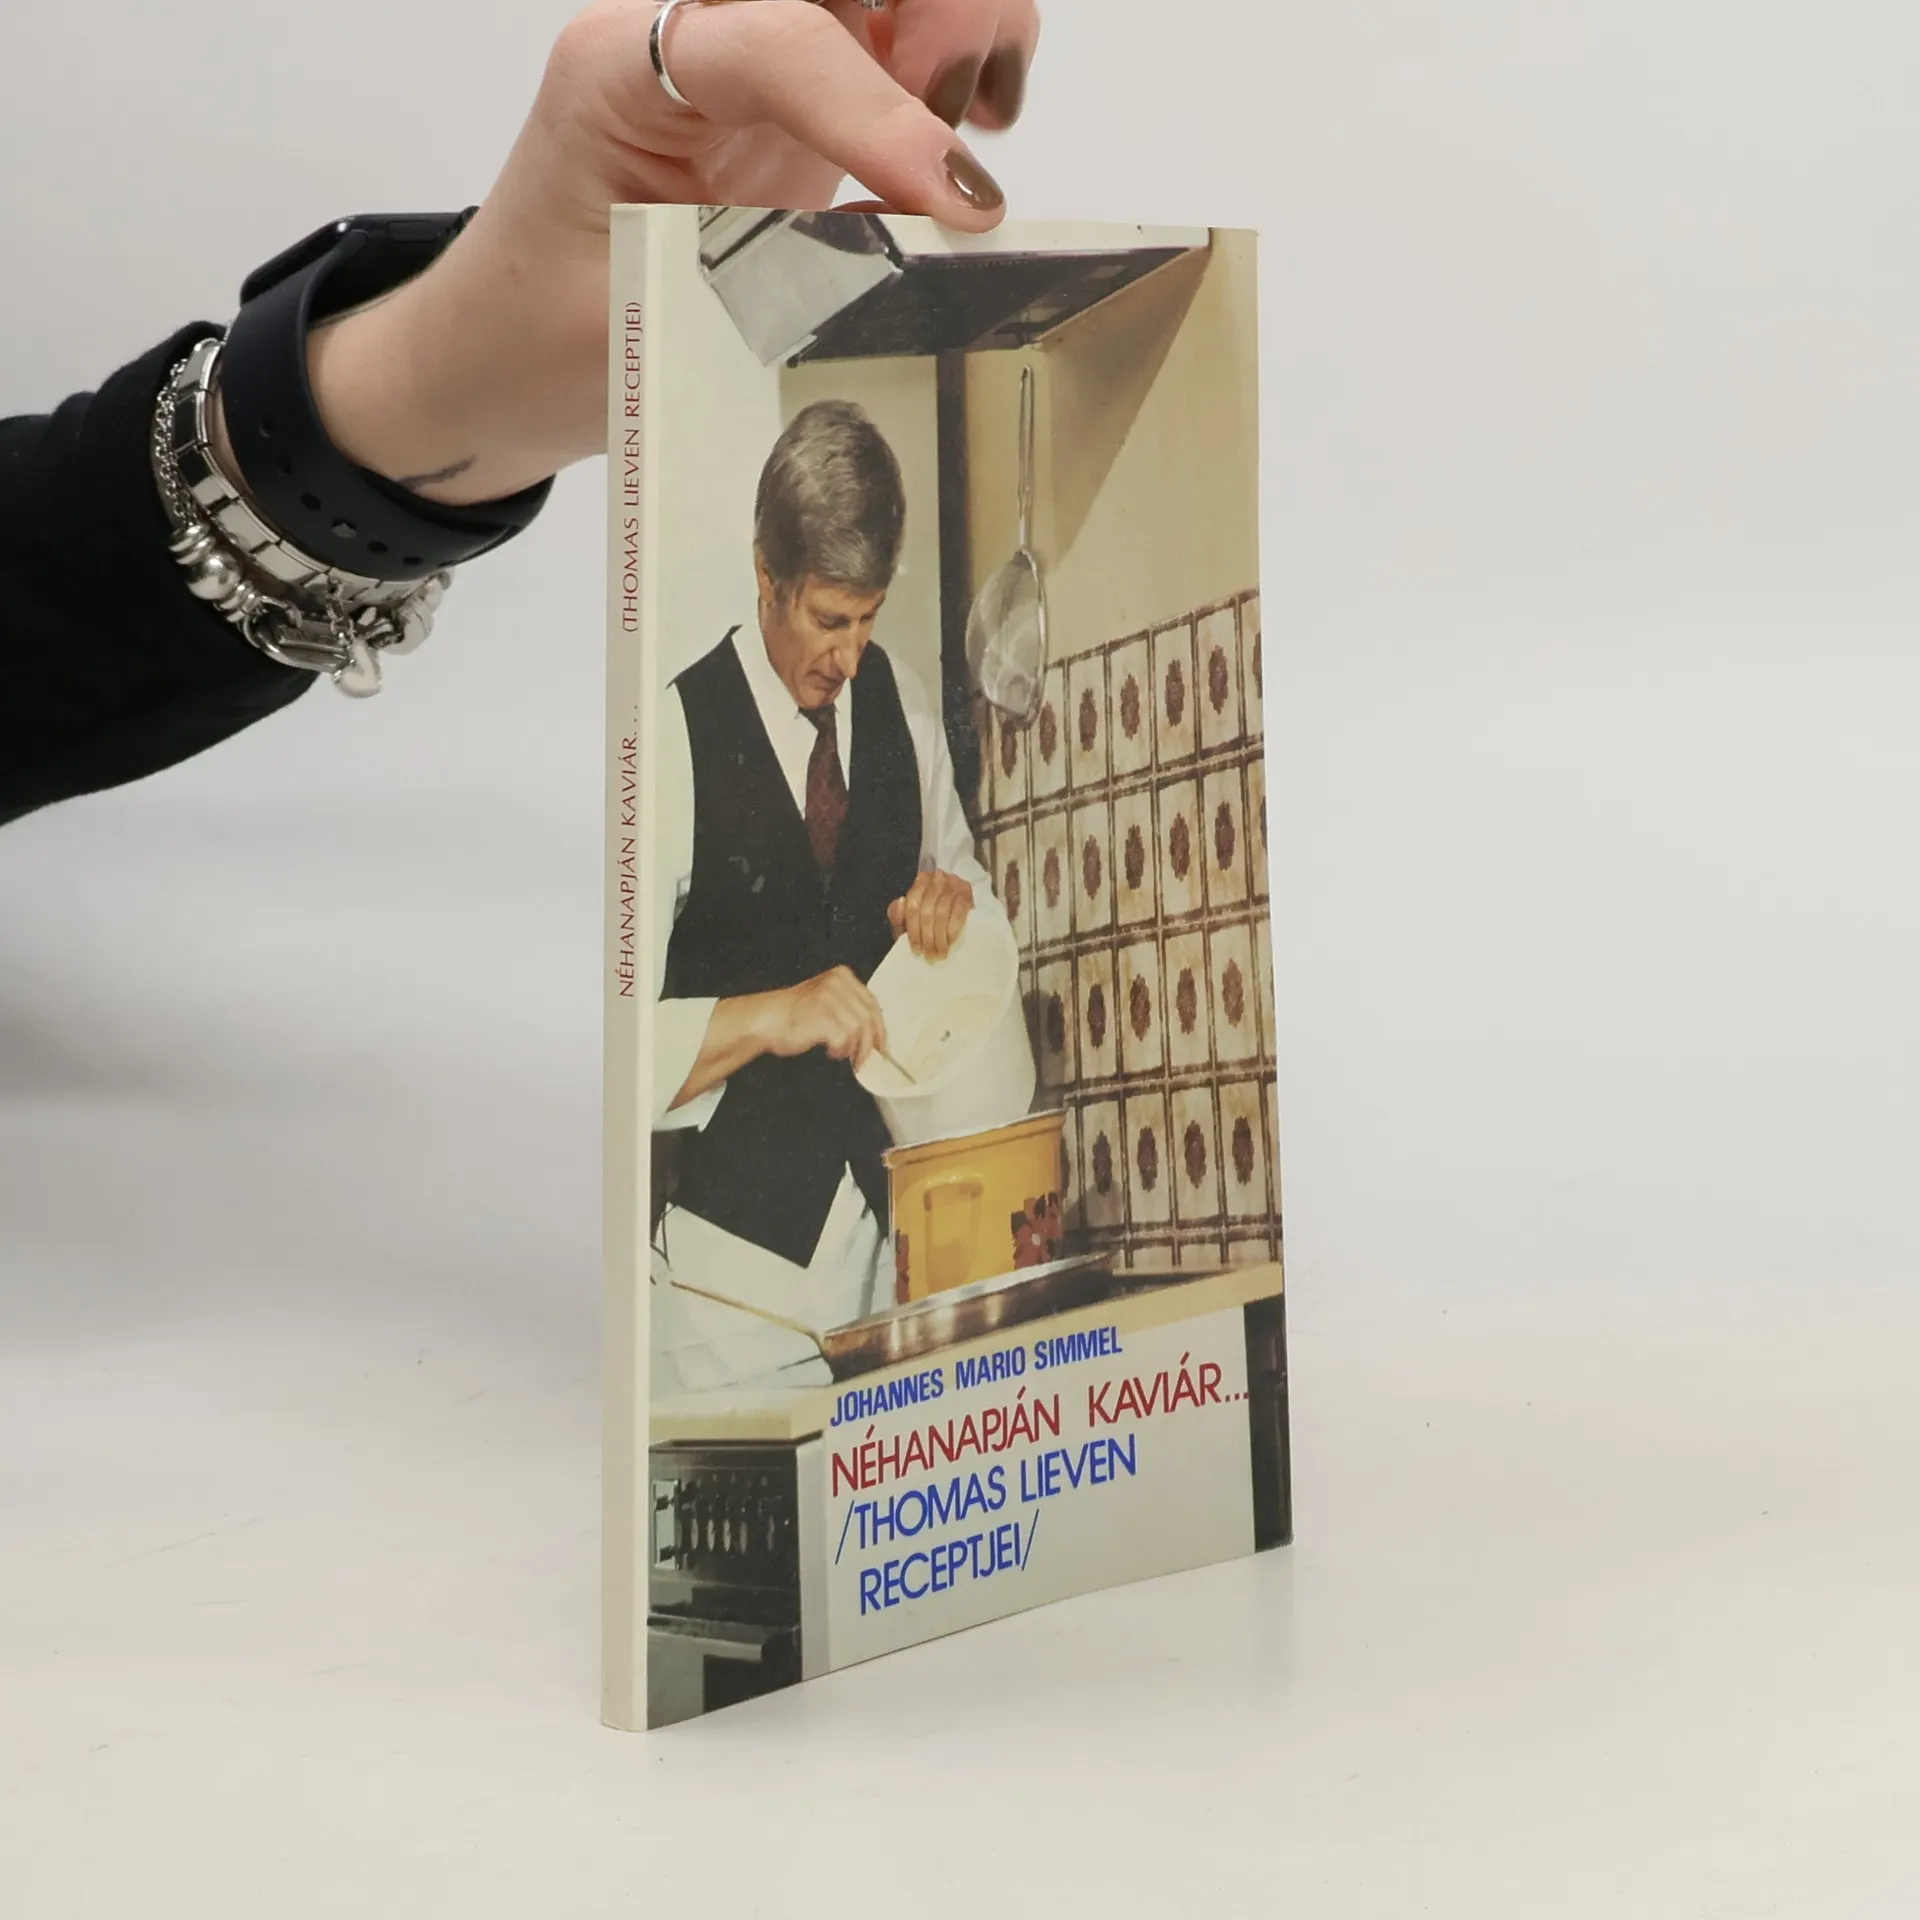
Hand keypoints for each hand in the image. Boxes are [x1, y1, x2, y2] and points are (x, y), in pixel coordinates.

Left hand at [298, 0, 1040, 506]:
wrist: (501, 358)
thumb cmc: (542, 339)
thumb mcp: (649, 328)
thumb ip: (779, 288)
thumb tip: (929, 264)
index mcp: (620, 74)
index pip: (775, 43)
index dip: (877, 113)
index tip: (953, 198)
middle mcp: (686, 40)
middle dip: (934, 11)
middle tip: (964, 113)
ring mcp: (743, 65)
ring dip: (956, 25)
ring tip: (978, 116)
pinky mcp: (788, 107)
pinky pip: (889, 42)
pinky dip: (956, 58)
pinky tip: (978, 118)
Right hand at [764, 964, 888, 1067]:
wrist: (765, 1019)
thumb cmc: (793, 1014)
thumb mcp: (827, 1001)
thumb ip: (850, 1009)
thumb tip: (874, 1033)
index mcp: (842, 976)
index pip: (872, 1004)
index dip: (880, 1028)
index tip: (882, 1045)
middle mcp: (837, 983)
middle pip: (869, 1017)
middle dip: (870, 1043)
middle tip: (866, 1058)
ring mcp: (829, 998)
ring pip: (859, 1030)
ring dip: (853, 1048)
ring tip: (841, 1053)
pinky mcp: (822, 1015)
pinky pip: (844, 1039)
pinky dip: (840, 1050)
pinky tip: (830, 1050)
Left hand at [888, 869, 973, 957]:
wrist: (962, 909)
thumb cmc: (935, 913)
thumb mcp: (912, 916)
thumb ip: (899, 914)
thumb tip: (900, 904)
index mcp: (921, 881)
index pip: (912, 906)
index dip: (913, 930)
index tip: (916, 950)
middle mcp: (937, 879)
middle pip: (927, 910)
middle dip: (927, 937)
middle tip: (930, 956)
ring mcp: (954, 885)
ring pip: (941, 913)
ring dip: (940, 937)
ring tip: (940, 953)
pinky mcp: (967, 894)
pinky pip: (958, 913)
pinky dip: (952, 930)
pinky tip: (951, 942)